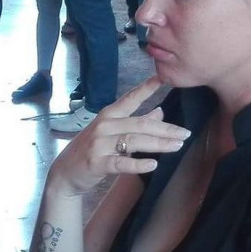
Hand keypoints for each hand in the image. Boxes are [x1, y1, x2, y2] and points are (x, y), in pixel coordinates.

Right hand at [45, 77, 189, 197]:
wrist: (65, 173)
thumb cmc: (92, 149)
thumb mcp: (112, 132)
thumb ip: (136, 122)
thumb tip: (160, 111)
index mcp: (109, 115)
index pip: (130, 98)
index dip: (147, 88)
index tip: (163, 78)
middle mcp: (104, 126)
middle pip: (140, 124)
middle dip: (166, 129)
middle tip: (185, 134)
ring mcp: (99, 144)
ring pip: (134, 141)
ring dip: (158, 144)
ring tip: (177, 146)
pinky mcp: (96, 163)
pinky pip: (121, 162)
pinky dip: (138, 163)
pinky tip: (153, 165)